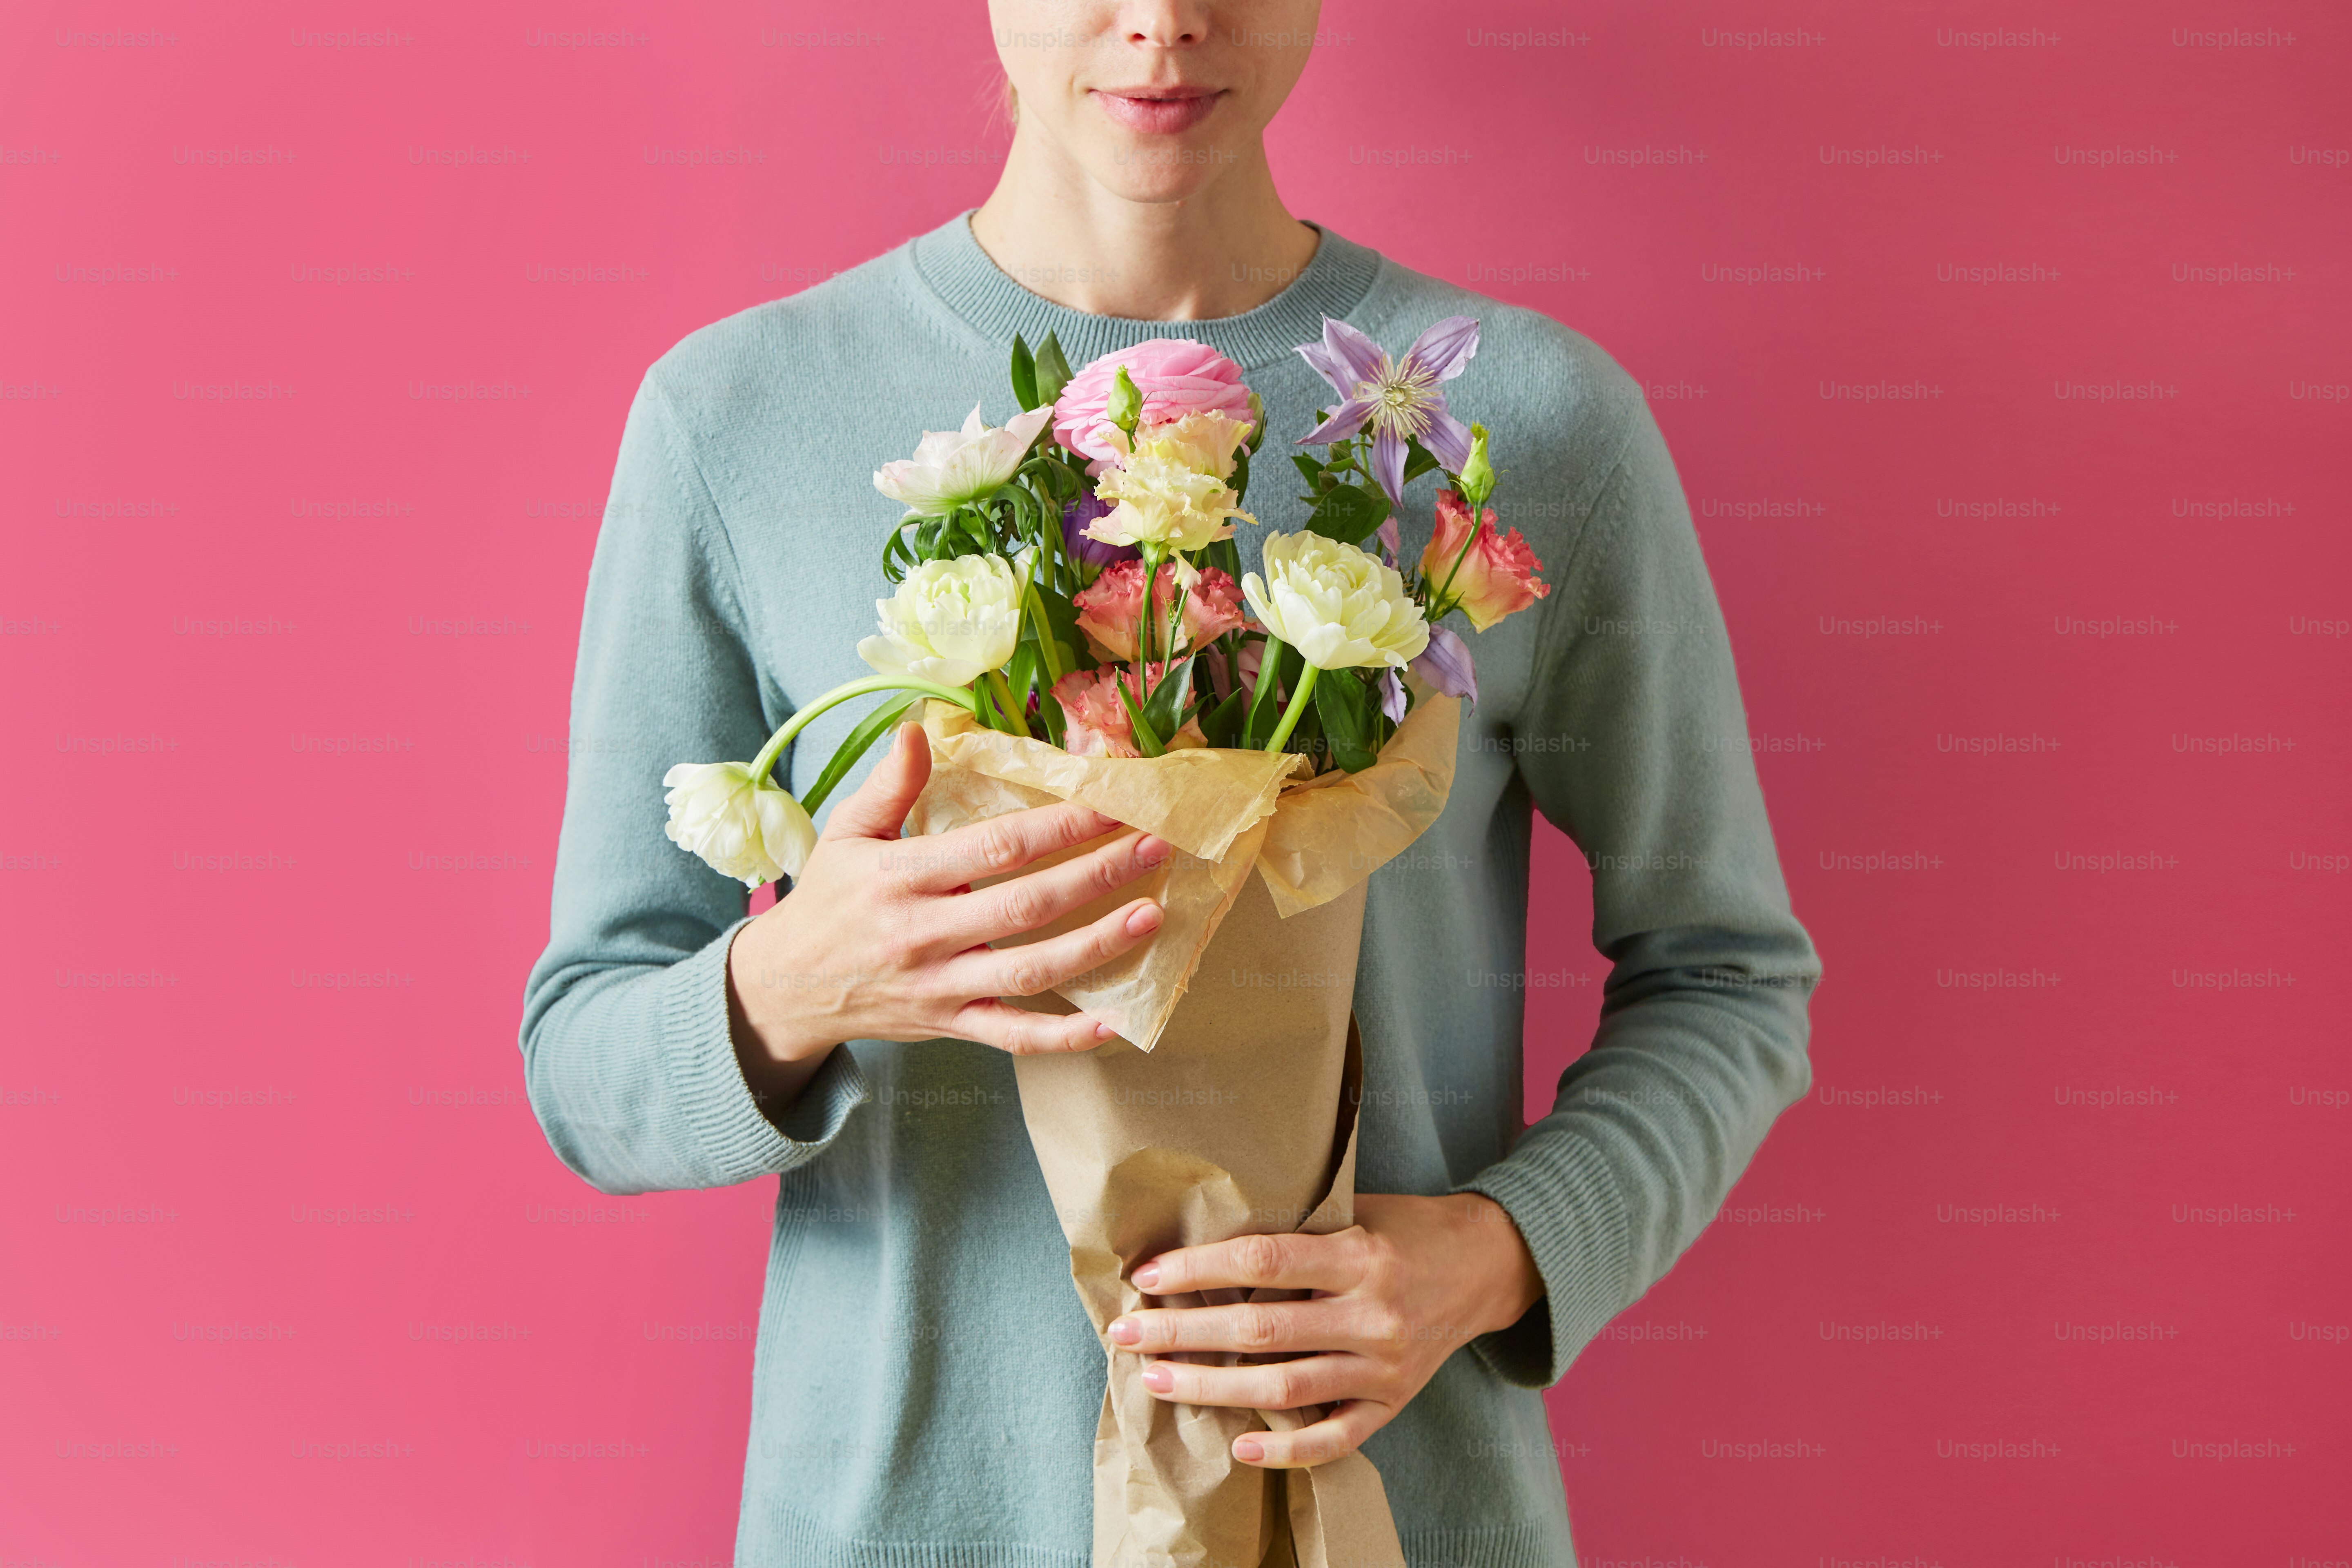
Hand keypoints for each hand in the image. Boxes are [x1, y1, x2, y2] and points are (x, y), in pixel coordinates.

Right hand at [726, 723, 1168, 1108]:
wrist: (786, 987)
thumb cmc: (828, 900)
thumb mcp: (846, 834)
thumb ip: (889, 786)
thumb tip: (917, 730)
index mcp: (902, 878)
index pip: (995, 848)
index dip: (1058, 826)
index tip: (1110, 802)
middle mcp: (925, 935)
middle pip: (1026, 906)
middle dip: (1097, 874)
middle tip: (1156, 846)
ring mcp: (942, 987)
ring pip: (1031, 972)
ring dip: (1097, 946)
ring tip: (1151, 915)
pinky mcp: (952, 1026)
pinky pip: (1015, 1037)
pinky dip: (1065, 1036)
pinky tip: (1114, 1022)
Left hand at [1105, 1193, 1543, 1468]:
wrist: (1487, 1264)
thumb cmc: (1407, 1228)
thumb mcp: (1356, 1211)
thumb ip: (1296, 1230)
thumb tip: (1210, 1241)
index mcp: (1360, 1255)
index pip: (1264, 1259)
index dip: (1200, 1269)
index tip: (1147, 1277)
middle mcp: (1373, 1313)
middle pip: (1263, 1329)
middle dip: (1185, 1334)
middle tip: (1127, 1335)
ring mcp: (1385, 1365)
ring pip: (1286, 1387)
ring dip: (1214, 1387)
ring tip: (1157, 1381)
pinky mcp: (1395, 1402)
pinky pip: (1336, 1437)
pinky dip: (1286, 1446)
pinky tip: (1239, 1444)